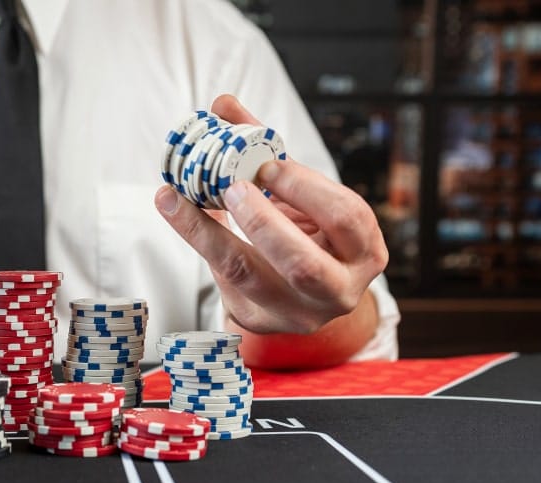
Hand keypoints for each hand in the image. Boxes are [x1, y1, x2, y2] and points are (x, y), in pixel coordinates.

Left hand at [155, 95, 387, 334]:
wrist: (302, 291)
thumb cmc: (308, 231)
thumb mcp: (301, 193)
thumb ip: (267, 149)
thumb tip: (224, 105)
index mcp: (364, 251)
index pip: (345, 218)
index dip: (307, 189)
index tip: (268, 165)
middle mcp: (338, 290)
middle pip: (302, 264)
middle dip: (263, 222)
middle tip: (230, 187)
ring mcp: (297, 313)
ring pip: (250, 277)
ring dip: (211, 233)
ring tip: (180, 197)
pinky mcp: (258, 319)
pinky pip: (220, 281)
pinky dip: (197, 241)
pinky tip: (176, 211)